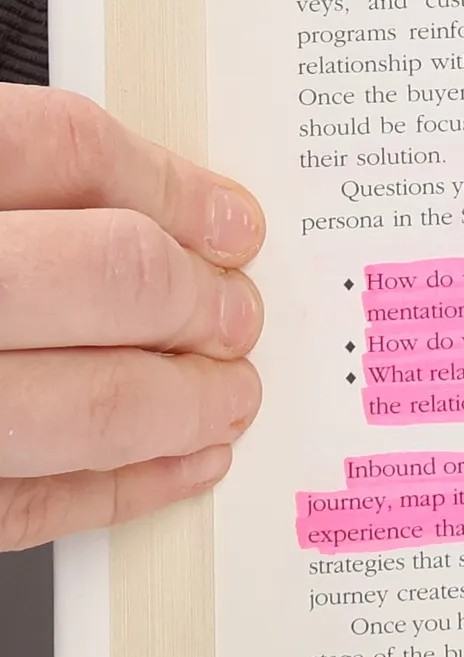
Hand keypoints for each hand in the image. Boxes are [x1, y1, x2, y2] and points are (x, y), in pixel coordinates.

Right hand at [0, 86, 263, 550]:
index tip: (231, 221)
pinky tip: (184, 463)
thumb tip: (174, 216)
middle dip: (202, 299)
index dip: (170, 186)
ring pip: (95, 403)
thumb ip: (33, 195)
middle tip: (238, 316)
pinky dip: (130, 487)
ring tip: (229, 397)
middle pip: (111, 272)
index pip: (64, 151)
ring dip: (190, 402)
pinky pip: (40, 505)